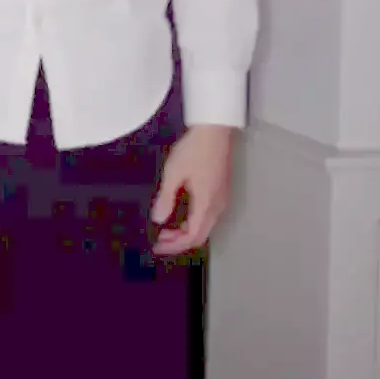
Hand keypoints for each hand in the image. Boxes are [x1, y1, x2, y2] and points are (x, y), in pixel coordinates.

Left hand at [150, 124, 235, 256]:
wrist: (215, 131)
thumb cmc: (193, 150)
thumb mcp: (173, 174)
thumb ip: (166, 198)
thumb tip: (158, 220)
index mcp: (206, 205)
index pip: (192, 236)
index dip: (174, 246)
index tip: (157, 247)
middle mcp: (218, 206)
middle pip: (200, 235)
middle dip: (179, 242)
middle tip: (159, 241)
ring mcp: (222, 199)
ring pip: (205, 227)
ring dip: (185, 232)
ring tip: (166, 230)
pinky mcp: (221, 191)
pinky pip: (208, 217)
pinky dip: (193, 222)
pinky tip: (181, 216)